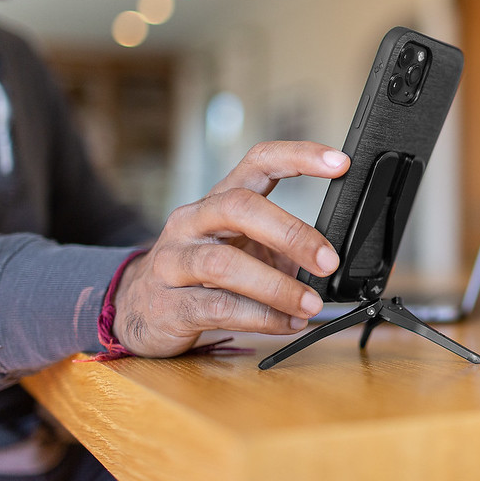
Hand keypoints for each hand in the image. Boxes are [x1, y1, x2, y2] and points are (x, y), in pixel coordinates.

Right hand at [111, 141, 349, 356]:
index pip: (259, 161)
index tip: (341, 164)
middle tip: (328, 261)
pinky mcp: (169, 304)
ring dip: (278, 287)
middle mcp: (193, 221)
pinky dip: (261, 318)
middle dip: (291, 233)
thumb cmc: (203, 272)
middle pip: (240, 208)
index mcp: (221, 199)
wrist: (138, 308)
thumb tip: (335, 263)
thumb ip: (286, 250)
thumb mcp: (246, 248)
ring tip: (311, 304)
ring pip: (224, 264)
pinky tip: (288, 324)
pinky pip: (218, 308)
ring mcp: (175, 261)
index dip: (300, 156)